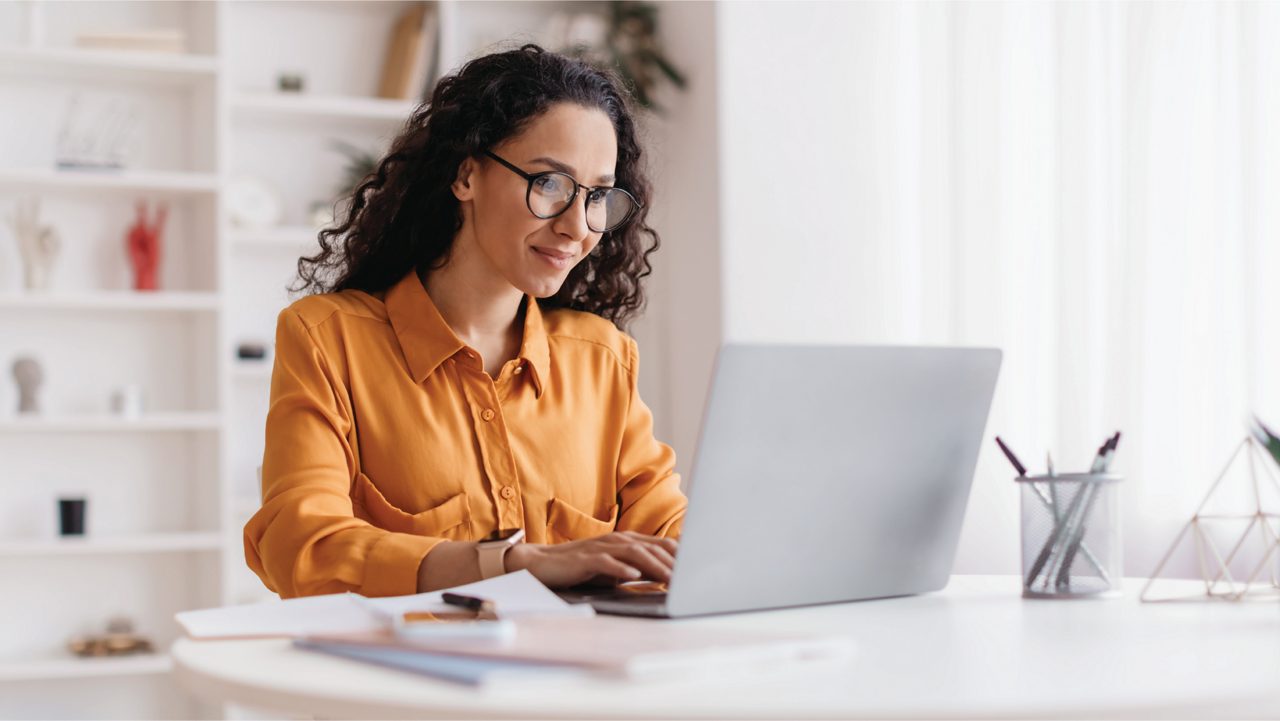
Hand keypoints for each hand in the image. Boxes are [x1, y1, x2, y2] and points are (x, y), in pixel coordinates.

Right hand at [503, 532, 677, 588]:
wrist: (542, 563)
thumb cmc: (581, 567)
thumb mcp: (614, 567)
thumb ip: (638, 567)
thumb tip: (666, 575)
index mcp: (626, 540)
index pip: (660, 545)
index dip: (681, 555)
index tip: (699, 567)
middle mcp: (617, 540)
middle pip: (652, 547)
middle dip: (674, 562)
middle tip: (692, 577)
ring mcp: (601, 547)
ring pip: (634, 553)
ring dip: (654, 566)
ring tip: (671, 578)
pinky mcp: (585, 558)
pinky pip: (606, 562)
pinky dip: (621, 568)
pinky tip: (633, 575)